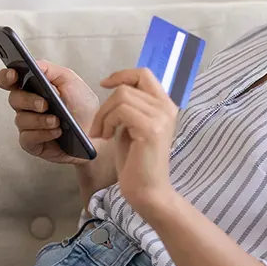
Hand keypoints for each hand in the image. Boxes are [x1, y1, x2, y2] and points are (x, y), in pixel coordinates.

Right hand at [0, 60, 99, 165]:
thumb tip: (33, 64)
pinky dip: (43, 134)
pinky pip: (28, 138)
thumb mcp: (71, 81)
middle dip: (28, 100)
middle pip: (14, 99)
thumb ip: (51, 71)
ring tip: (57, 121)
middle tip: (45, 104)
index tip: (13, 75)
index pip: (9, 80)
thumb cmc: (82, 106)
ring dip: (40, 120)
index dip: (6, 76)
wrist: (96, 133)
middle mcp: (27, 105)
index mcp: (33, 87)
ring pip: (21, 120)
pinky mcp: (32, 143)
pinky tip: (57, 131)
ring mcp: (28, 124)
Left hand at [92, 68, 178, 212]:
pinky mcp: (151, 129)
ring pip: (122, 97)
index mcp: (165, 105)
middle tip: (100, 126)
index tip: (104, 84)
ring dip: (104, 115)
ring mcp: (161, 117)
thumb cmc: (137, 162)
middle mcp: (167, 108)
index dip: (122, 75)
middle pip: (128, 86)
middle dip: (106, 104)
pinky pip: (121, 111)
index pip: (144, 74)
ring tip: (103, 134)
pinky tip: (107, 138)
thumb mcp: (133, 126)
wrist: (147, 191)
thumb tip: (117, 88)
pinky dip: (107, 122)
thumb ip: (131, 107)